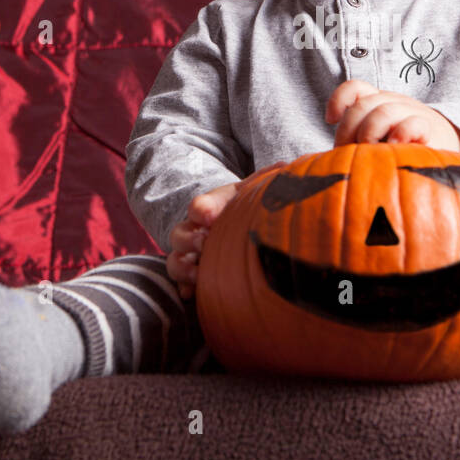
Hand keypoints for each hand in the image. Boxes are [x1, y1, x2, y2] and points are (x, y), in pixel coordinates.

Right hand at [166, 161, 288, 298]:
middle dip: (190, 239)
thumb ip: (268, 181)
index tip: (211, 216)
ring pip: (174, 261)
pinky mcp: (195, 277)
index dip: (202, 210)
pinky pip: (181, 285)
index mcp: (212, 207)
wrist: (248, 226)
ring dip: (183, 268)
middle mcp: (196, 230)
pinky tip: (192, 294)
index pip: (199, 206)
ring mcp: (192, 255)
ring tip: (198, 273)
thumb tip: (285, 165)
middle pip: (179, 234)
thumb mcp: (258, 193)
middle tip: (206, 243)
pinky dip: (185, 288)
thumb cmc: (252, 208)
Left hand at [324, 80, 459, 157]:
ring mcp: (412, 114)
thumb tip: (326, 163)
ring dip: (370, 133)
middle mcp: (394, 103)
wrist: (448, 155)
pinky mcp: (430, 130)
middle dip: (349, 129)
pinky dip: (399, 134)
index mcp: (378, 103)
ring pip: (384, 110)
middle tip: (348, 152)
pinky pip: (413, 123)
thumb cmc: (402, 153)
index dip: (338, 99)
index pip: (355, 88)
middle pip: (363, 104)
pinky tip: (394, 149)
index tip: (330, 120)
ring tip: (371, 152)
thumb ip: (355, 144)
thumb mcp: (376, 143)